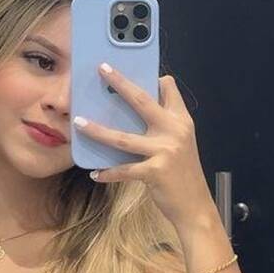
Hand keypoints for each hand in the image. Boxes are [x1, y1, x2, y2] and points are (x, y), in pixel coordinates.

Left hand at [73, 66, 214, 229]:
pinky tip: (95, 174)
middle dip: (120, 83)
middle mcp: (175, 130)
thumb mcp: (180, 143)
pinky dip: (108, 173)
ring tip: (79, 123)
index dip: (153, 77)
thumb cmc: (182, 173)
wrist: (195, 205)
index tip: (134, 68)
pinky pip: (124, 169)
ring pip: (123, 137)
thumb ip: (163, 125)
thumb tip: (133, 111)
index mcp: (181, 120)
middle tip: (102, 70)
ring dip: (97, 130)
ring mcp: (165, 150)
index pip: (169, 88)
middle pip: (142, 101)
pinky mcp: (155, 171)